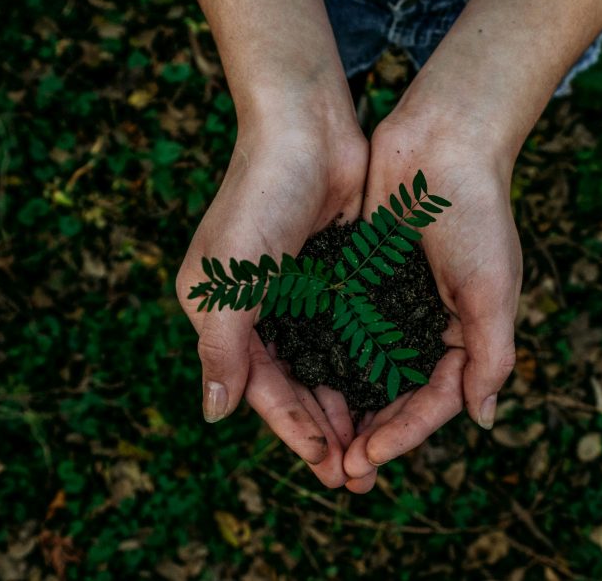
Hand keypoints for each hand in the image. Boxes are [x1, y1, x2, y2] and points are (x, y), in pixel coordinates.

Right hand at [176, 109, 366, 487]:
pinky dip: (363, 364)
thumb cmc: (259, 198)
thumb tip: (214, 415)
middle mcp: (258, 310)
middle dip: (324, 430)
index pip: (260, 388)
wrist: (306, 127)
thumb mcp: (230, 279)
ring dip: (347, 405)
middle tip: (358, 475)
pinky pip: (349, 333)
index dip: (293, 430)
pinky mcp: (334, 276)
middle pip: (294, 385)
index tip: (328, 467)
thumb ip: (222, 348)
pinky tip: (387, 392)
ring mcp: (298, 293)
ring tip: (375, 446)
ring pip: (324, 366)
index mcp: (222, 314)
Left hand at [342, 112, 522, 492]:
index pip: (434, 400)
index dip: (403, 434)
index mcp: (465, 334)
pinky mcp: (362, 279)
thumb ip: (491, 355)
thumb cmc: (476, 214)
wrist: (442, 141)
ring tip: (318, 442)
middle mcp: (427, 326)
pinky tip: (302, 382)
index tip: (367, 458)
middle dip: (371, 433)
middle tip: (339, 470)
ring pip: (365, 370)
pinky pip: (343, 329)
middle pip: (397, 395)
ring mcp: (393, 304)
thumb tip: (482, 419)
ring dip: (345, 406)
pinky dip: (327, 358)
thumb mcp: (493, 289)